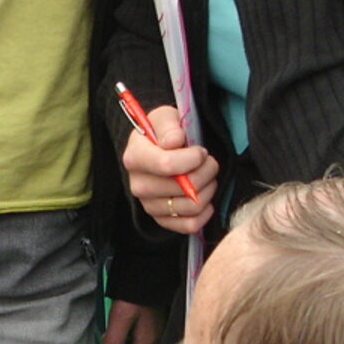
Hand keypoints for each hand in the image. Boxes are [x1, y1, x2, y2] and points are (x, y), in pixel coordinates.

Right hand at [122, 106, 216, 234]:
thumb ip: (169, 125)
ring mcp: (149, 205)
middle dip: (206, 172)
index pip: (167, 165)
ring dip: (208, 190)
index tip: (200, 151)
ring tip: (208, 176)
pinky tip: (206, 198)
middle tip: (208, 162)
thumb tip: (174, 141)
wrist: (159, 149)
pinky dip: (204, 214)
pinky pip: (188, 226)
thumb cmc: (164, 132)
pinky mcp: (161, 219)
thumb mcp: (165, 117)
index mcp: (135, 158)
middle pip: (184, 188)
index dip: (192, 158)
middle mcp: (138, 185)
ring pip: (190, 206)